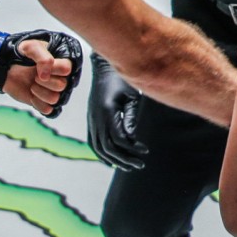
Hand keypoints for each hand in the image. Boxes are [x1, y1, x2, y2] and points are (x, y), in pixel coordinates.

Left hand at [0, 30, 82, 117]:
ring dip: (39, 92)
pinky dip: (37, 103)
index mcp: (61, 62)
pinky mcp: (46, 103)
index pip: (66, 69)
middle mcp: (61, 78)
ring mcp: (54, 91)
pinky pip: (48, 110)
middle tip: (34, 76)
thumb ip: (42, 57)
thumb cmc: (23, 54)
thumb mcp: (31, 47)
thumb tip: (46, 75)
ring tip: (32, 85)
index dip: (52, 69)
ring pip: (55, 99)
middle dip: (44, 81)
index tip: (38, 67)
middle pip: (62, 85)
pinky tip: (32, 95)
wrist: (8, 67)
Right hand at [87, 53, 147, 169]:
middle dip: (124, 159)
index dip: (132, 148)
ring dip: (113, 160)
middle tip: (140, 165)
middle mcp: (96, 118)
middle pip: (108, 148)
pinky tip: (113, 161)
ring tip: (128, 166)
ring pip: (98, 148)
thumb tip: (131, 138)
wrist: (104, 69)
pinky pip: (93, 143)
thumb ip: (131, 117)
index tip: (145, 151)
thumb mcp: (131, 96)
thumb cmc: (122, 80)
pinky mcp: (91, 121)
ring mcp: (91, 120)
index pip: (118, 138)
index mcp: (106, 111)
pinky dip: (102, 155)